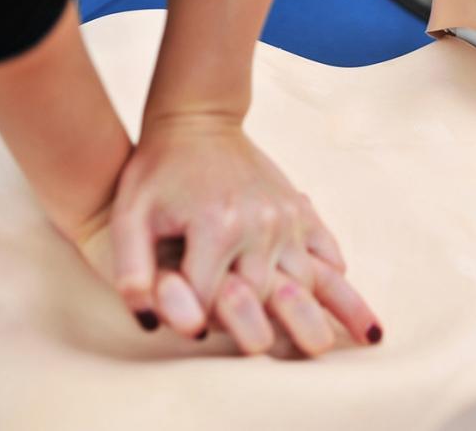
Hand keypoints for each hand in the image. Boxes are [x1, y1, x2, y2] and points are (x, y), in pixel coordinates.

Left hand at [106, 114, 379, 354]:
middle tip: (275, 352)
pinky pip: (327, 251)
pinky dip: (336, 279)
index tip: (192, 326)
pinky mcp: (300, 209)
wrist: (197, 122)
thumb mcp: (130, 217)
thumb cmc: (157, 172)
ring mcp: (287, 216)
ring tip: (341, 345)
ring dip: (316, 314)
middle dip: (262, 328)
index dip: (197, 320)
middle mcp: (261, 224)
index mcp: (217, 227)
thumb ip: (132, 271)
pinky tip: (346, 304)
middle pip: (267, 300)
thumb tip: (150, 323)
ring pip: (307, 283)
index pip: (212, 301)